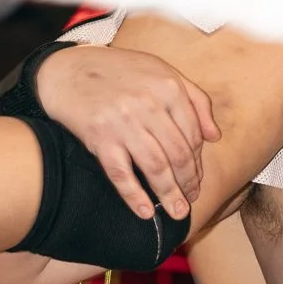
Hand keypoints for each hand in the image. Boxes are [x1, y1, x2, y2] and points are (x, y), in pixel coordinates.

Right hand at [36, 44, 220, 225]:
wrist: (68, 71)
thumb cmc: (119, 72)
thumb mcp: (161, 72)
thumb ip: (195, 100)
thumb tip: (214, 136)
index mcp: (168, 87)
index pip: (192, 135)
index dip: (197, 162)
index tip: (196, 177)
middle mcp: (148, 104)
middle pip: (178, 154)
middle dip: (188, 182)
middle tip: (190, 199)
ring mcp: (123, 122)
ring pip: (155, 167)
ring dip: (169, 194)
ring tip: (177, 212)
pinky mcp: (100, 137)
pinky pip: (121, 173)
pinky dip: (135, 196)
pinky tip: (146, 212)